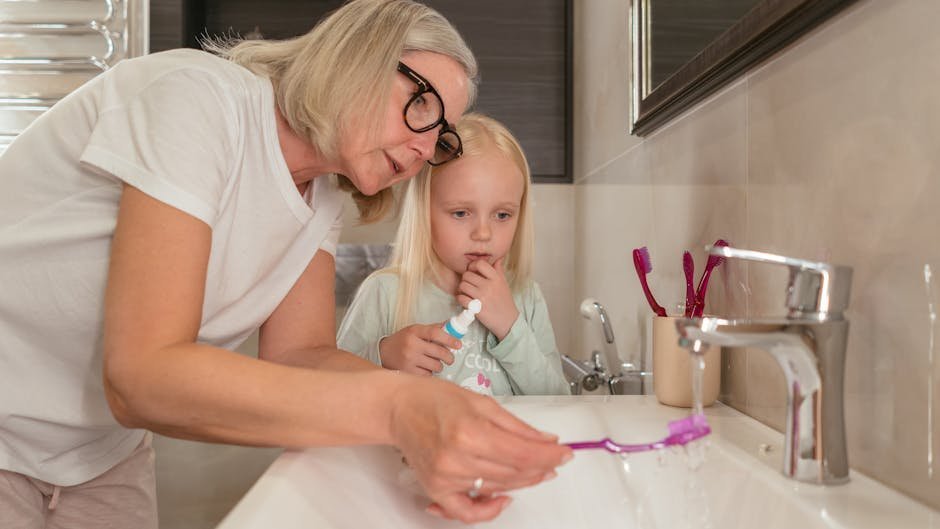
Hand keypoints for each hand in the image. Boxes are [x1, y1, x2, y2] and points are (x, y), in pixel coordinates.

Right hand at [379, 324, 460, 374]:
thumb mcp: (416, 330)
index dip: (450, 339)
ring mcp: (409, 359)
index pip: (436, 333)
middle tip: (450, 358)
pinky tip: (424, 369)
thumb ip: (434, 329)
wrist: (383, 352)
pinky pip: (428, 376)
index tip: (458, 344)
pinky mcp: (407, 372)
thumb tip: (452, 326)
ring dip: (438, 366)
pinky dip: (429, 374)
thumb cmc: (404, 340)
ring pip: (436, 366)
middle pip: (440, 352)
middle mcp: (411, 345)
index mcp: (415, 331)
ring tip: (433, 363)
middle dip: (449, 357)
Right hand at [390, 376, 571, 522]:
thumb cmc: (434, 399)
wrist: (398, 408)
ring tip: (535, 470)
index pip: (524, 453)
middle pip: (515, 473)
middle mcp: (458, 458)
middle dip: (541, 468)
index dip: (550, 456)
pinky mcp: (437, 489)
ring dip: (523, 482)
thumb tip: (545, 440)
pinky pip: (467, 512)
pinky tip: (503, 499)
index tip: (566, 453)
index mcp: (471, 431)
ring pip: (498, 488)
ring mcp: (446, 478)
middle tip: (554, 460)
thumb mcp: (482, 402)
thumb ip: (516, 426)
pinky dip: (488, 511)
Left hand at [456, 258, 518, 340]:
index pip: (480, 264)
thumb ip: (499, 270)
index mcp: (496, 278)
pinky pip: (460, 298)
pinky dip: (460, 299)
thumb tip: (498, 258)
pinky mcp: (476, 308)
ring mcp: (482, 297)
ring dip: (462, 289)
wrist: (508, 321)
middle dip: (466, 279)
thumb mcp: (504, 284)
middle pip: (467, 275)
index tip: (473, 271)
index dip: (473, 266)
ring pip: (462, 286)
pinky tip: (465, 300)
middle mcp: (489, 286)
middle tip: (469, 285)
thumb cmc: (505, 301)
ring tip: (467, 292)